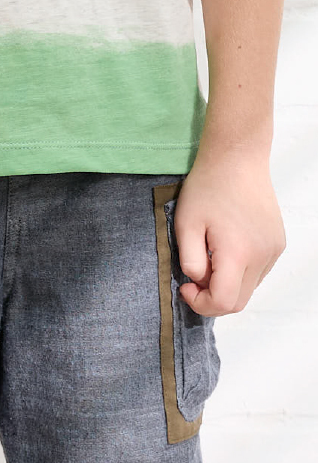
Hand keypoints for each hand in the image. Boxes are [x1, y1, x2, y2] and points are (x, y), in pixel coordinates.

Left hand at [174, 152, 285, 316]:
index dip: (200, 303)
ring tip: (207, 260)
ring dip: (225, 286)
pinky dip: (238, 275)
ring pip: (249, 290)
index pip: (224, 302)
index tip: (185, 286)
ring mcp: (273, 250)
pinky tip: (222, 254)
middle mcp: (262, 255)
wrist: (237, 159)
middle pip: (238, 302)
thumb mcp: (185, 225)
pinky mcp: (277, 244)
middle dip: (211, 299)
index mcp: (238, 252)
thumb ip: (189, 260)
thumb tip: (197, 281)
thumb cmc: (207, 188)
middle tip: (192, 280)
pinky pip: (257, 274)